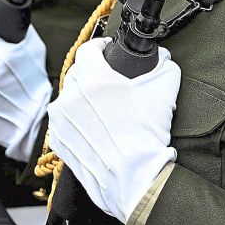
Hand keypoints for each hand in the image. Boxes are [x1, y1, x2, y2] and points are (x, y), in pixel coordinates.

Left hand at [45, 38, 179, 222]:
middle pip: (77, 72)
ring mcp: (62, 120)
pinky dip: (76, 120)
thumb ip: (165, 66)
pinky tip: (94, 127)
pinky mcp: (59, 141)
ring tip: (101, 108)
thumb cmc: (146, 135)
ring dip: (82, 97)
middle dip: (91, 71)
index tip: (107, 50)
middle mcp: (72, 96)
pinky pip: (64, 121)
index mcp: (93, 78)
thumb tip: (165, 59)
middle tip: (108, 80)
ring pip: (68, 97)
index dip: (100, 46)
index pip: (88, 49)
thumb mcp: (164, 91)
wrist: (134, 178)